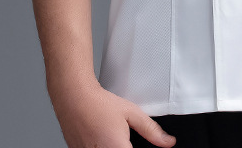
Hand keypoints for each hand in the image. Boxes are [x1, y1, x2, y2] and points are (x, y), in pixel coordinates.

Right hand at [50, 81, 176, 147]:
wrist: (73, 98)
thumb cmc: (99, 104)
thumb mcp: (131, 112)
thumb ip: (151, 130)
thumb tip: (168, 142)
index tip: (134, 144)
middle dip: (126, 147)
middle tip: (125, 139)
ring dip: (114, 147)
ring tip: (113, 136)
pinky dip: (104, 147)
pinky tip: (104, 138)